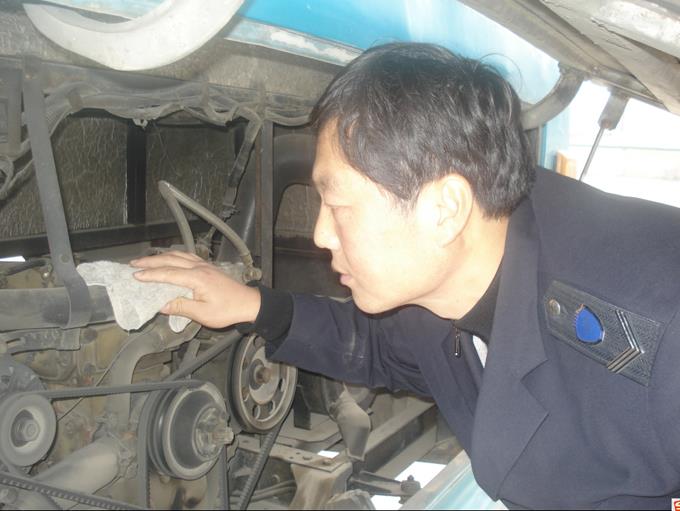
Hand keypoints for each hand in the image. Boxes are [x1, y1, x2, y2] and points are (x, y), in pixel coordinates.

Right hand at [130, 251, 260, 328]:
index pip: (168, 274)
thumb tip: (161, 304)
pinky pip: (187, 256)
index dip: (150, 275)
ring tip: (145, 260)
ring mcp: (204, 265)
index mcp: (197, 278)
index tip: (134, 276)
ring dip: (160, 257)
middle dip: (150, 262)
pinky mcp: (208, 267)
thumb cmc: (228, 310)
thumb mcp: (203, 313)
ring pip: (178, 256)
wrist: (248, 303)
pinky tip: (169, 257)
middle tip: (133, 264)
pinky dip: (173, 255)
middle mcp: (199, 268)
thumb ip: (181, 307)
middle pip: (170, 260)